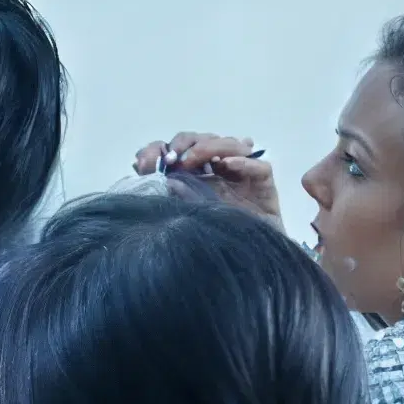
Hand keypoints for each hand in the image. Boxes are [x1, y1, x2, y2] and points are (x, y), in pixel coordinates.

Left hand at [133, 133, 285, 226]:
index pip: (178, 149)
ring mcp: (242, 176)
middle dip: (185, 144)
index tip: (146, 162)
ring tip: (192, 161)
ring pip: (231, 145)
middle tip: (172, 160)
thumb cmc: (213, 239)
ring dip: (209, 147)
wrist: (248, 262)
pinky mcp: (264, 186)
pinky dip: (243, 162)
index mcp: (195, 175)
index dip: (161, 149)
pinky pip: (260, 167)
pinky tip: (227, 165)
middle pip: (204, 141)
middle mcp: (218, 171)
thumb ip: (163, 191)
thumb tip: (140, 167)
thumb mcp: (180, 213)